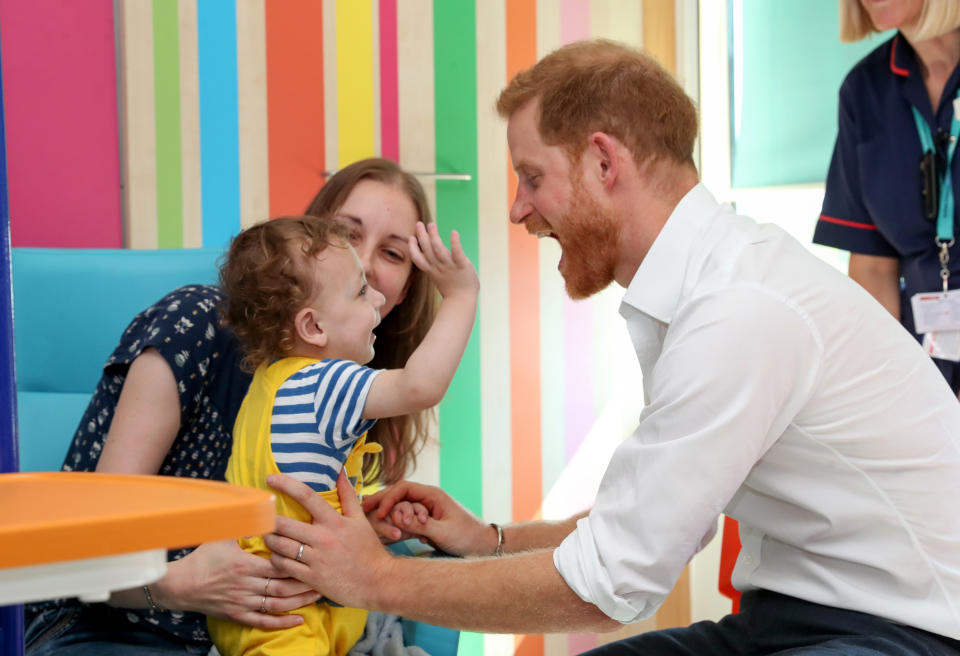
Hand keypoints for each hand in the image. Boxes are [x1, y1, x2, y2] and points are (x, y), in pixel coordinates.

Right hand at [161, 539, 320, 628]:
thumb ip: (242, 524)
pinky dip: (282, 622)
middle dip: (305, 584)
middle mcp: (246, 586)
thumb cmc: (201, 557)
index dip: (298, 563)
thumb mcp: (221, 536)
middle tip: (324, 578)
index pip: (279, 565)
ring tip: (317, 596)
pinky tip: (298, 620)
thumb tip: (261, 508)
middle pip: (283, 586)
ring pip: (277, 605)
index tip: (314, 558)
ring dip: (299, 602)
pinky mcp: (237, 615)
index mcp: (245, 566)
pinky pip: (263, 622)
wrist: (178, 585)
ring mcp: (242, 603)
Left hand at [264, 471, 393, 608]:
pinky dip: (276, 560)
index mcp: (335, 521)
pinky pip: (284, 566)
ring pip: (280, 546)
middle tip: (260, 515)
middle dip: (268, 519)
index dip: (286, 484)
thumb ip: (348, 496)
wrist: (379, 581)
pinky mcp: (311, 578)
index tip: (271, 479)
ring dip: (269, 540)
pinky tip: (276, 556)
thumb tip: (341, 472)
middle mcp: (323, 538)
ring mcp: (316, 559)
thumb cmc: (368, 550)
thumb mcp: (360, 520)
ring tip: (267, 535)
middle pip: (285, 524)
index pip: (307, 496)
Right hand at [363, 480, 495, 556]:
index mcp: (432, 495)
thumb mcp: (443, 532)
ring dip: (387, 515)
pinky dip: (394, 524)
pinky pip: (404, 520)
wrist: (483, 546)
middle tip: (362, 511)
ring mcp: (424, 511)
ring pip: (399, 508)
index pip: (403, 488)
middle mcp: (426, 500)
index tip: (381, 513)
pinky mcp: (424, 523)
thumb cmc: (467, 536)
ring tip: (370, 522)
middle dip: (380, 502)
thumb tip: (398, 521)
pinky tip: (383, 532)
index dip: (388, 498)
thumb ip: (420, 525)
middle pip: (397, 495)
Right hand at [409, 221, 478, 299]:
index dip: (413, 248)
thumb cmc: (452, 290)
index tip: (410, 238)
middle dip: (421, 236)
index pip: (418, 259)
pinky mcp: (462, 265)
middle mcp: (438, 267)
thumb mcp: (439, 277)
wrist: (463, 301)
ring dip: (433, 236)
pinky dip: (455, 243)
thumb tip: (433, 257)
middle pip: (426, 250)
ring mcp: (449, 266)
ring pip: (438, 250)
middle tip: (419, 223)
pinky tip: (453, 232)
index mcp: (431, 271)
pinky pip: (457, 253)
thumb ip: (435, 267)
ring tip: (431, 224)